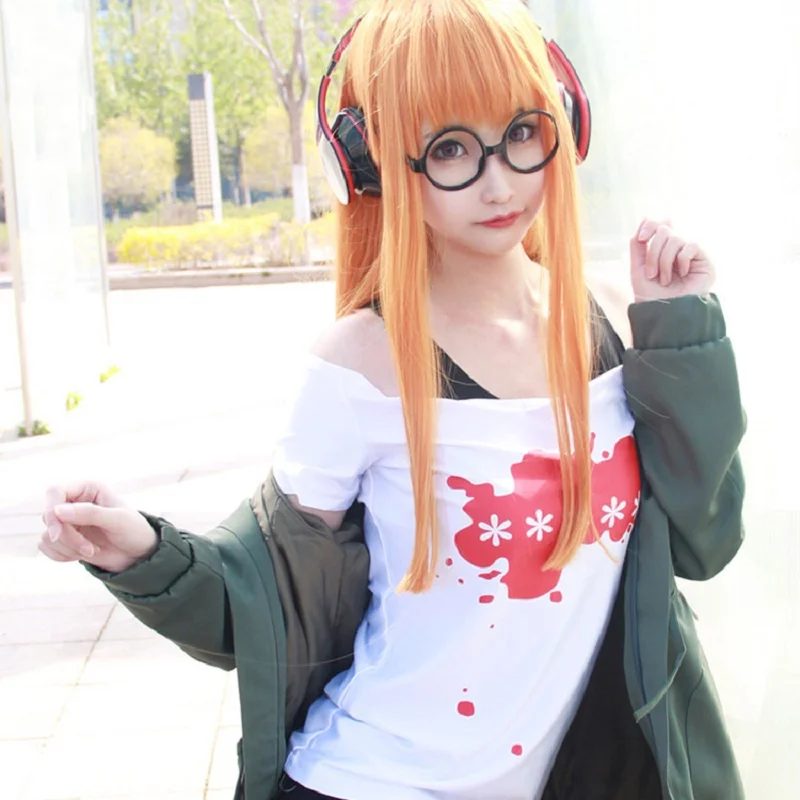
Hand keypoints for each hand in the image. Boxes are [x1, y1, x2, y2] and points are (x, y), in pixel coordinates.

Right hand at [39, 482, 158, 573]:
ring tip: (92, 551)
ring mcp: (67, 521)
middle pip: (49, 516)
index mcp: (88, 488)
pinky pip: (47, 548)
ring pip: (47, 534)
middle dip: (66, 537)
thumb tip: (57, 510)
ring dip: (67, 548)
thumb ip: (90, 513)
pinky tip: (82, 555)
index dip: (51, 510)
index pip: (55, 491)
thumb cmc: (133, 530)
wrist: (138, 554)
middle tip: (88, 549)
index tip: (57, 533)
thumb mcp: (117, 520)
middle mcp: (74, 502)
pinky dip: (62, 555)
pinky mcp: (64, 538)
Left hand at [629, 219, 714, 302]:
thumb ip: (638, 247)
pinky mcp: (704, 261)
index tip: (642, 238)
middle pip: (664, 231)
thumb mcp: (638, 271)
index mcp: (661, 250)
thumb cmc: (652, 297)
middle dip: (653, 253)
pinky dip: (681, 260)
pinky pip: (691, 246)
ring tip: (665, 280)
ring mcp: (691, 254)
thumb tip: (644, 220)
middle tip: (651, 275)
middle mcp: (676, 250)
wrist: (666, 316)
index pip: (658, 225)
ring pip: (676, 239)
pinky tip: (682, 275)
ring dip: (664, 261)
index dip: (650, 225)